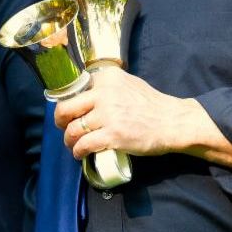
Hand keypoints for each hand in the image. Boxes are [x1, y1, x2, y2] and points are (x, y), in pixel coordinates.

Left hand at [54, 66, 189, 159]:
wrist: (171, 121)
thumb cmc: (151, 103)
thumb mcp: (127, 83)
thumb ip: (108, 85)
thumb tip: (87, 94)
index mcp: (106, 77)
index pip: (74, 89)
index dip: (68, 102)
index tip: (68, 111)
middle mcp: (103, 93)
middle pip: (66, 108)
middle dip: (60, 121)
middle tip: (63, 127)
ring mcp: (107, 114)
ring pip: (73, 129)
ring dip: (68, 140)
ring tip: (72, 144)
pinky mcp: (112, 135)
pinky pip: (84, 144)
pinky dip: (78, 151)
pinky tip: (79, 153)